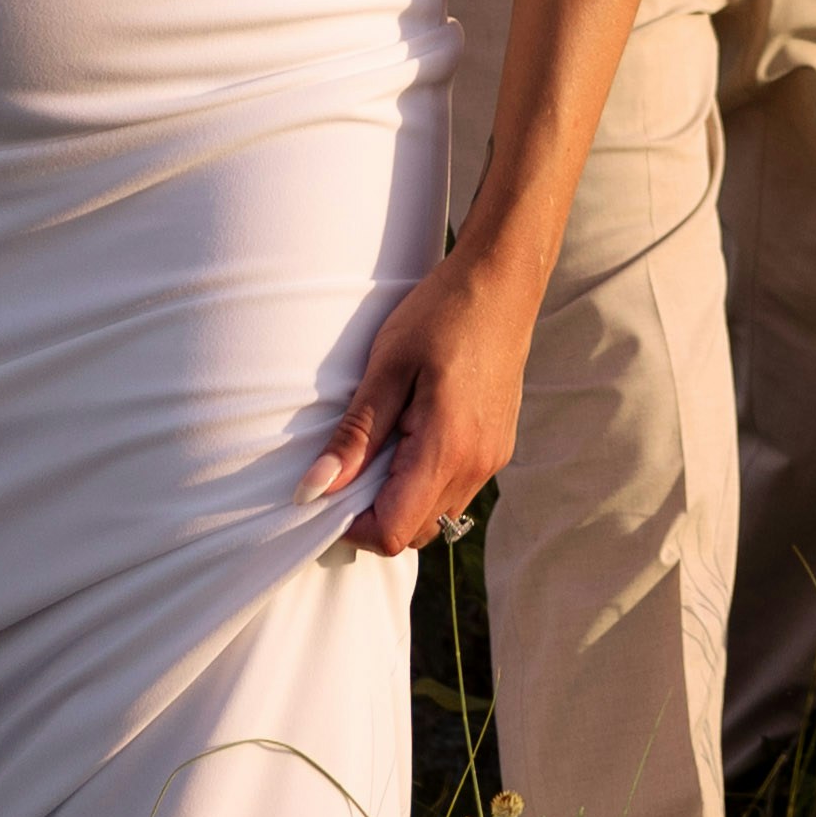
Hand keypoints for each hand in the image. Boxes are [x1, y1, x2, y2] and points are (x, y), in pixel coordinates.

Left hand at [310, 250, 532, 554]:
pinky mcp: (497, 449)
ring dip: (400, 500)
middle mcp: (475, 466)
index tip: (329, 490)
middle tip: (350, 466)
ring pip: (435, 517)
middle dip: (374, 515)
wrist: (502, 283)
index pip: (393, 532)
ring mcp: (491, 461)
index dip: (353, 525)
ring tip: (380, 447)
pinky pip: (454, 492)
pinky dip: (424, 483)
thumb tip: (313, 490)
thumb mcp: (387, 368)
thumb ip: (354, 436)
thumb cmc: (442, 314)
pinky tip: (409, 437)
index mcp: (447, 449)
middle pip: (413, 533)